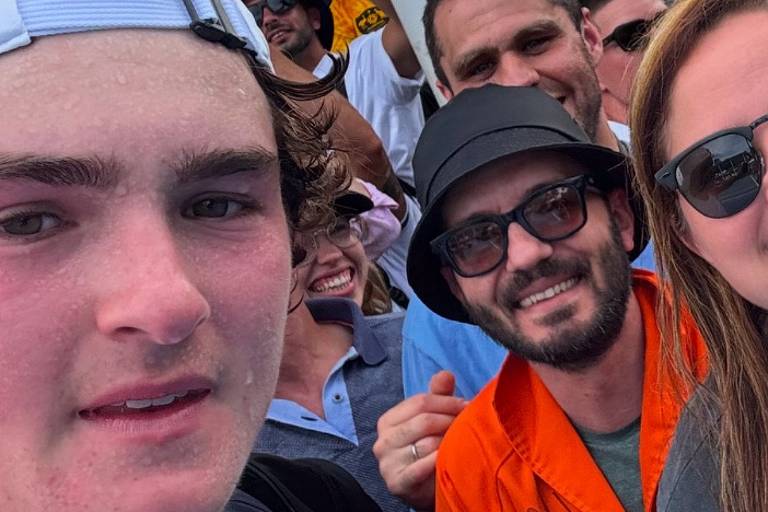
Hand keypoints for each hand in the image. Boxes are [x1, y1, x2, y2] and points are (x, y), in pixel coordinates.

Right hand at [373, 371, 466, 510]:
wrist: (426, 489)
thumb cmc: (430, 450)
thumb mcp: (432, 420)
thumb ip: (438, 396)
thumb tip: (445, 373)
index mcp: (388, 420)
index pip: (420, 401)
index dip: (447, 402)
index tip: (468, 405)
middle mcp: (383, 440)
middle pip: (424, 420)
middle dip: (451, 420)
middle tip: (470, 423)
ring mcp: (387, 463)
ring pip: (427, 443)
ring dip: (450, 441)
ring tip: (463, 441)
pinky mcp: (397, 483)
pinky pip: (421, 467)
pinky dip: (438, 460)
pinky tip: (449, 457)